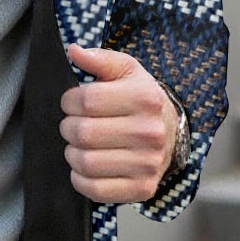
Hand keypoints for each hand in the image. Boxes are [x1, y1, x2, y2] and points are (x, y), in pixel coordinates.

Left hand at [59, 44, 178, 203]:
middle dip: (69, 127)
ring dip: (73, 153)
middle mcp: (150, 132)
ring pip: (84, 162)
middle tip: (76, 125)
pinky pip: (93, 189)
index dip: (69, 101)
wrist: (170, 135)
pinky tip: (87, 166)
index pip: (85, 100)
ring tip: (82, 145)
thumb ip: (99, 59)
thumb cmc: (140, 102)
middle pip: (82, 132)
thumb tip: (74, 51)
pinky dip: (80, 179)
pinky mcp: (142, 189)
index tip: (74, 103)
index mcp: (145, 99)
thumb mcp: (126, 72)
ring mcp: (147, 164)